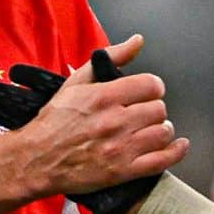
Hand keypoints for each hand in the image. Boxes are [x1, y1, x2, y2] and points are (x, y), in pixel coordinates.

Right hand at [0, 39, 186, 209]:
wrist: (36, 159)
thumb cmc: (53, 122)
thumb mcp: (76, 82)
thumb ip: (110, 58)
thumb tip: (137, 41)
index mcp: (104, 96)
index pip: (151, 85)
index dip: (152, 88)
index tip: (146, 93)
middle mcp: (115, 121)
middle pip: (159, 109)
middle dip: (154, 109)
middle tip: (143, 114)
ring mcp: (121, 148)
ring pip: (163, 132)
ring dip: (161, 129)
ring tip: (151, 130)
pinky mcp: (123, 171)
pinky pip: (162, 160)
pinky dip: (175, 152)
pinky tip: (177, 145)